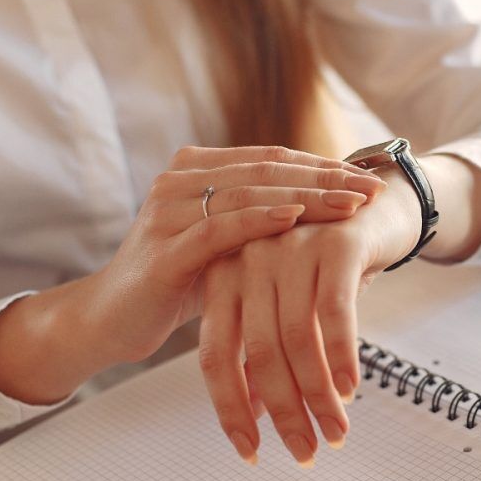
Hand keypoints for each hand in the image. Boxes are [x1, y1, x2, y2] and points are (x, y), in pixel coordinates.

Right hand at [0, 146, 383, 403]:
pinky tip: (297, 218)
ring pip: (249, 193)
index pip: (272, 159)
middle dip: (325, 178)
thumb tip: (333, 216)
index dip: (322, 166)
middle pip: (266, 170)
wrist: (110, 320)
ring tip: (349, 204)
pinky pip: (219, 228)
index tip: (368, 179)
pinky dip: (260, 221)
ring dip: (306, 197)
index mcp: (196, 170)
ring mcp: (168, 211)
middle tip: (371, 189)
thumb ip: (263, 222)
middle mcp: (179, 180)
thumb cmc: (177, 284)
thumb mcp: (226, 247)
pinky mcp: (164, 249)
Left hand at [198, 165, 422, 465]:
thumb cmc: (326, 264)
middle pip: (255, 352)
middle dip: (282, 412)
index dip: (231, 409)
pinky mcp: (334, 244)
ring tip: (335, 432)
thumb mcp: (288, 305)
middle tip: (304, 452)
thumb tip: (253, 413)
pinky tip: (350, 390)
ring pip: (296, 338)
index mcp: (224, 276)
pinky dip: (342, 356)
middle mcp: (249, 259)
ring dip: (317, 395)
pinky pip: (334, 312)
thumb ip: (263, 351)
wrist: (377, 205)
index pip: (215, 355)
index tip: (251, 451)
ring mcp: (290, 248)